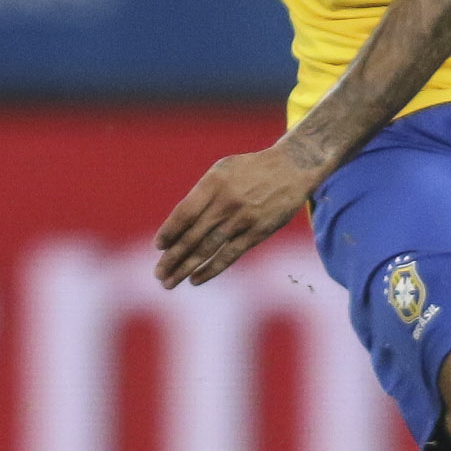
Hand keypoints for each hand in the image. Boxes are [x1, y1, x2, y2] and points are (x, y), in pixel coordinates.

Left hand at [154, 146, 323, 287]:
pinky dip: (211, 269)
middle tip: (158, 273)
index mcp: (213, 183)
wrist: (292, 168)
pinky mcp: (258, 232)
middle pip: (192, 235)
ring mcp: (242, 219)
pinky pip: (230, 255)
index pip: (184, 213)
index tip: (158, 246)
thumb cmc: (251, 170)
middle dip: (172, 257)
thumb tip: (177, 225)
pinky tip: (196, 279)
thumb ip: (201, 195)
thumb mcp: (223, 171)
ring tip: (170, 281)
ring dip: (186, 268)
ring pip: (208, 249)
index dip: (169, 231)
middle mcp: (226, 202)